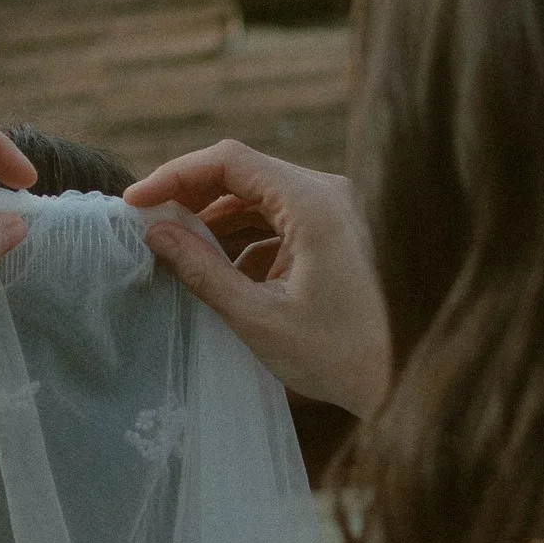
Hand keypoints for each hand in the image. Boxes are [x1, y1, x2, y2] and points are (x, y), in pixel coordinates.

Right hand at [123, 141, 390, 414]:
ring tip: (177, 251)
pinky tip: (222, 271)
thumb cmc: (340, 356)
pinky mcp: (340, 233)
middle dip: (192, 197)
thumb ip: (203, 271)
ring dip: (217, 221)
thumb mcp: (258, 318)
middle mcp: (330, 193)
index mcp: (314, 204)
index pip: (230, 161)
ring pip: (261, 198)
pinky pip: (282, 219)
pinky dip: (247, 239)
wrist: (407, 381)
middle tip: (148, 224)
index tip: (136, 202)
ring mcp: (339, 210)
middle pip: (245, 174)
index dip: (176, 175)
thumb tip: (155, 233)